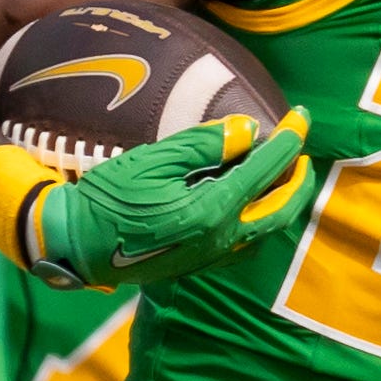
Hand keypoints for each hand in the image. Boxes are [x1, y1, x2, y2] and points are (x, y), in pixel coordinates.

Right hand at [28, 110, 315, 289]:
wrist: (77, 245)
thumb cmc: (109, 197)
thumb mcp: (153, 161)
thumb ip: (204, 145)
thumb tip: (249, 130)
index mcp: (212, 209)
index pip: (266, 170)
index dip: (289, 140)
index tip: (301, 117)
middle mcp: (221, 237)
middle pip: (282, 208)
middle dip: (300, 177)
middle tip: (303, 149)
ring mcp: (212, 255)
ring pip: (268, 229)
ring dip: (286, 200)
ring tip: (287, 173)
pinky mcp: (200, 264)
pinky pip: (247, 242)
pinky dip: (264, 219)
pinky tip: (256, 203)